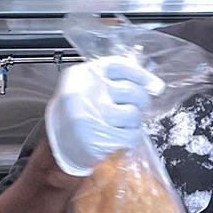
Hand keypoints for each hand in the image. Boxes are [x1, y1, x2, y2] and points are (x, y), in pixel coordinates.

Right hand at [44, 56, 163, 176]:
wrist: (58, 146)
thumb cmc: (78, 114)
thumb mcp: (89, 88)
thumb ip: (115, 79)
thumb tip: (154, 84)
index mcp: (82, 75)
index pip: (120, 66)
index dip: (141, 75)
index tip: (154, 84)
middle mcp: (86, 93)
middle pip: (132, 90)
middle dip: (141, 100)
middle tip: (137, 105)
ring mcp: (92, 116)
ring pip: (133, 114)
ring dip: (134, 120)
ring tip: (124, 122)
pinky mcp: (98, 138)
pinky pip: (131, 135)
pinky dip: (132, 136)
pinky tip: (123, 135)